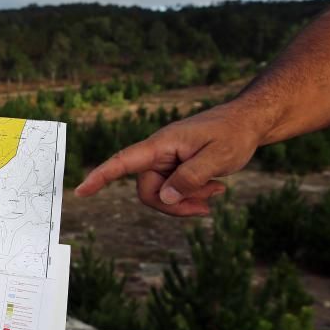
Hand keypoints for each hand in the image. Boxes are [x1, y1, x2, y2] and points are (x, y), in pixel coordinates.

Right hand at [74, 103, 265, 215]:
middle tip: (205, 208)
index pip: (123, 162)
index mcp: (161, 144)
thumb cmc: (234, 133)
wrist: (249, 121)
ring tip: (216, 193)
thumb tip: (165, 198)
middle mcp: (158, 153)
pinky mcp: (176, 167)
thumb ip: (190, 178)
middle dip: (173, 206)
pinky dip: (191, 196)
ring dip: (185, 201)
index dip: (100, 177)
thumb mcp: (219, 157)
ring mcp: (167, 161)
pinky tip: (215, 189)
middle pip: (148, 190)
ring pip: (161, 194)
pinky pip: (173, 190)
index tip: (80, 191)